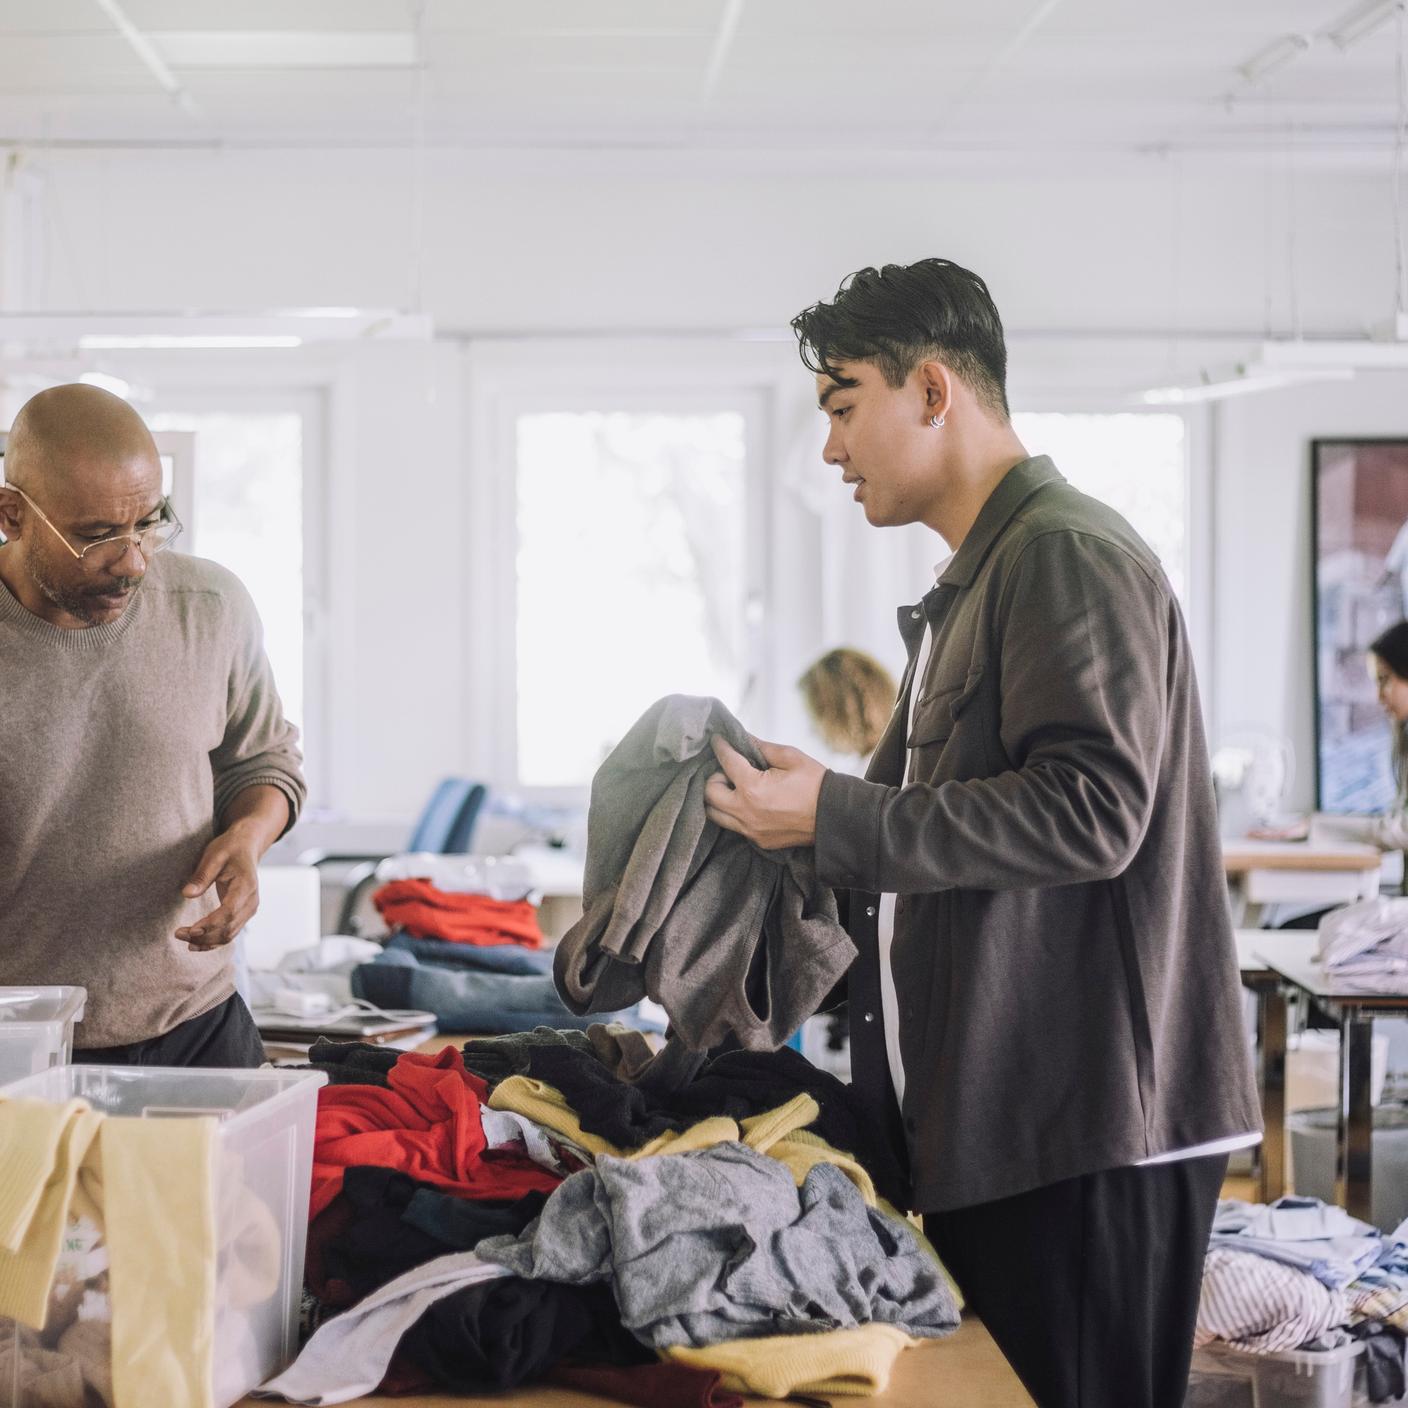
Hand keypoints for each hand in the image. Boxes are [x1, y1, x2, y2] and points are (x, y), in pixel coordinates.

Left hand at [176, 823, 261, 949]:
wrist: (246, 847)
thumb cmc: (230, 849)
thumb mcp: (213, 856)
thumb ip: (202, 876)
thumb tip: (186, 894)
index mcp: (246, 886)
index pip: (230, 911)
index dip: (211, 924)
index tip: (191, 930)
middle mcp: (251, 901)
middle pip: (229, 928)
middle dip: (204, 936)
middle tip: (179, 934)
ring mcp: (249, 909)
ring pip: (230, 934)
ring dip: (208, 942)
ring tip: (185, 940)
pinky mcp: (243, 913)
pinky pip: (230, 932)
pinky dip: (214, 941)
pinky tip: (197, 944)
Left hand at [703, 736, 825, 849]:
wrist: (836, 815)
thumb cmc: (815, 783)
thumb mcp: (790, 757)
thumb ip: (762, 747)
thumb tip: (743, 737)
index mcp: (753, 788)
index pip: (726, 762)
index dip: (720, 746)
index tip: (717, 739)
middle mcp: (746, 812)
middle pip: (709, 793)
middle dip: (715, 777)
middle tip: (729, 770)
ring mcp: (751, 830)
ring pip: (716, 815)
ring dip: (719, 799)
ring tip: (735, 788)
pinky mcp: (759, 841)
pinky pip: (734, 826)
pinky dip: (734, 813)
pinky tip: (748, 803)